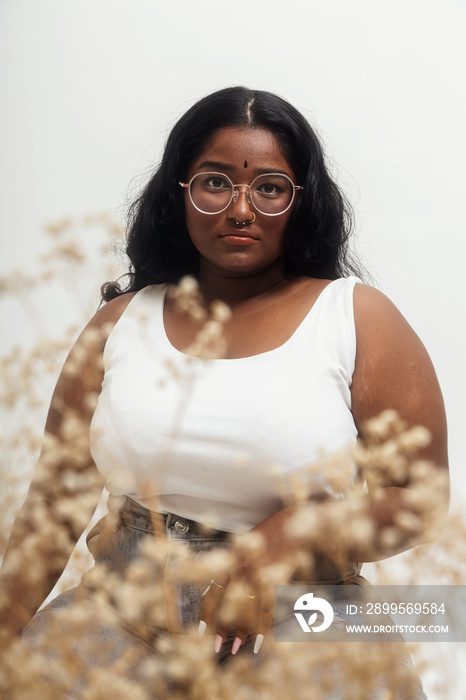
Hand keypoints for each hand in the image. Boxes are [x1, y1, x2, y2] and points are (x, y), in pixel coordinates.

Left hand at [198, 507, 299, 654]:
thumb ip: (235, 565)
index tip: (202, 630)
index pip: (214, 588)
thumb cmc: (271, 533)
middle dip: (222, 625)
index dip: (207, 611)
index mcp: (232, 557)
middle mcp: (244, 564)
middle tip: (216, 645)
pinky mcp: (279, 575)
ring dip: (242, 629)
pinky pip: (269, 604)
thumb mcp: (247, 545)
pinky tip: (261, 638)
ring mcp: (261, 570)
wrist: (295, 521)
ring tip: (237, 646)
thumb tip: (223, 589)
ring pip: (247, 606)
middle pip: (229, 601)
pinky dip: (265, 624)